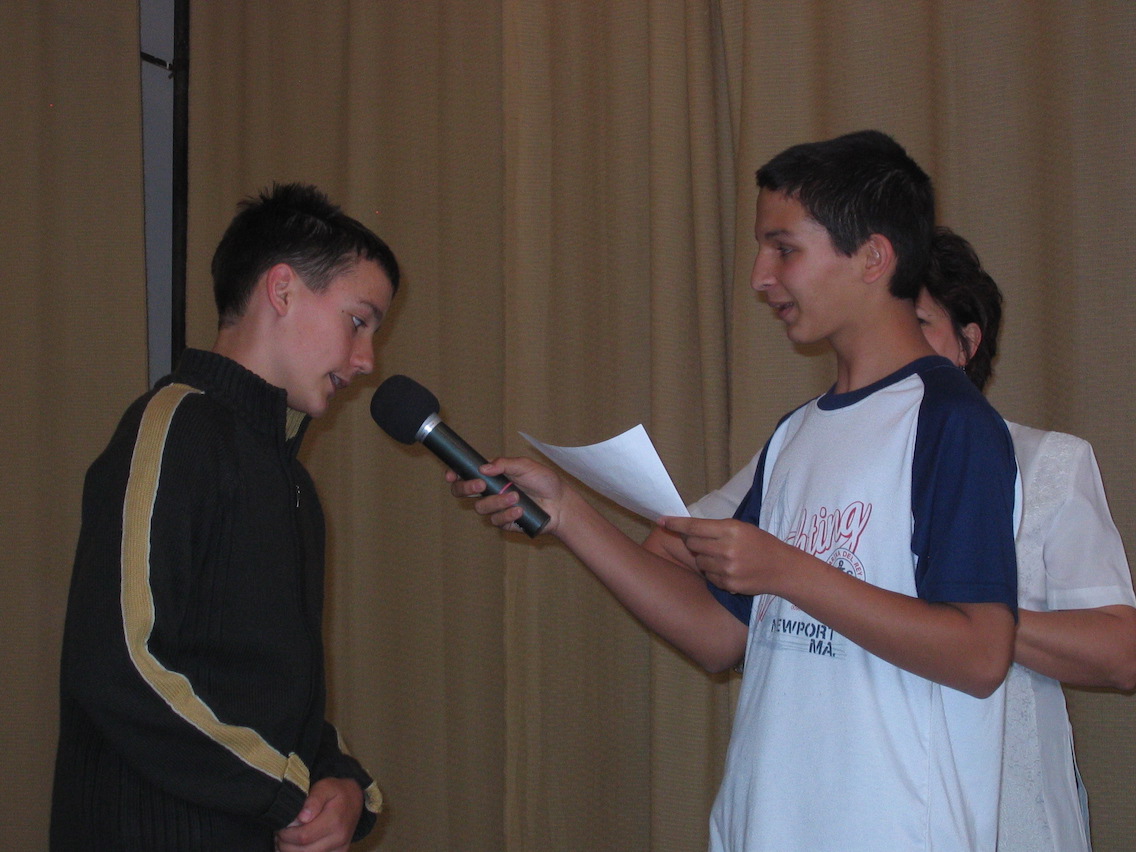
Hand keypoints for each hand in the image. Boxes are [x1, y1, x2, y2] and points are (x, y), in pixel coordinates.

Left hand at [275, 777, 362, 851]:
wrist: (355, 799)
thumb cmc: (337, 792)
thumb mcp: (325, 787)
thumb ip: (313, 800)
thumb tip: (302, 817)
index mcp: (334, 821)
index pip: (303, 837)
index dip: (286, 835)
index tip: (280, 827)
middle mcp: (339, 838)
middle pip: (303, 851)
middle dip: (286, 845)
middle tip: (279, 834)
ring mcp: (340, 848)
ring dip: (292, 851)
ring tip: (286, 840)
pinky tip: (297, 846)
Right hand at [446, 456, 562, 533]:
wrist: (560, 503)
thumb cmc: (544, 481)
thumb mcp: (525, 466)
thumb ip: (504, 464)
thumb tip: (483, 468)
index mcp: (492, 475)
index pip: (466, 473)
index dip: (455, 474)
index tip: (452, 475)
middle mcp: (490, 491)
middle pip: (463, 492)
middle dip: (467, 488)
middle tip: (481, 485)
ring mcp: (495, 508)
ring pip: (481, 507)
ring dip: (497, 502)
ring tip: (516, 497)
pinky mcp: (504, 523)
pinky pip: (496, 521)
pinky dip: (507, 515)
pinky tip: (520, 510)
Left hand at [662, 516, 792, 595]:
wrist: (782, 569)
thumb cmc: (761, 544)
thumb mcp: (741, 528)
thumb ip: (716, 529)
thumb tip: (687, 529)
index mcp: (731, 529)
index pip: (695, 526)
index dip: (676, 524)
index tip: (662, 521)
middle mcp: (727, 548)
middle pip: (692, 544)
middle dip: (693, 542)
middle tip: (706, 542)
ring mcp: (727, 568)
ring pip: (699, 561)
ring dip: (704, 558)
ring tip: (722, 557)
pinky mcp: (728, 584)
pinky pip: (709, 576)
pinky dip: (714, 572)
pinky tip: (729, 569)